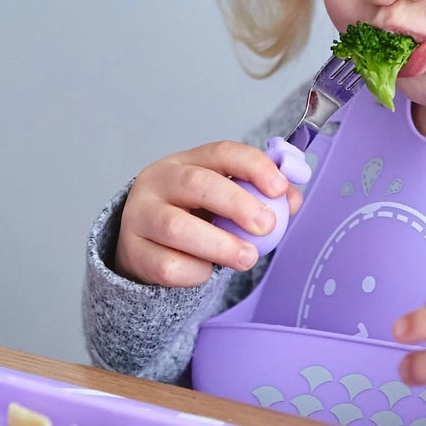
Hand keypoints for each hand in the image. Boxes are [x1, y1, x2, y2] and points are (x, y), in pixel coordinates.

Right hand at [114, 141, 302, 286]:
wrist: (147, 251)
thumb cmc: (194, 220)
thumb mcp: (224, 203)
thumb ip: (261, 198)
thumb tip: (292, 199)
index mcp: (186, 162)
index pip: (221, 152)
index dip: (254, 166)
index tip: (280, 188)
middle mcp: (158, 183)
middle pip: (196, 184)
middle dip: (237, 204)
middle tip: (267, 225)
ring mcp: (139, 217)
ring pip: (177, 227)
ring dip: (219, 244)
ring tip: (248, 258)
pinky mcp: (132, 253)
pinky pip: (168, 266)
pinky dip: (195, 272)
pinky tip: (206, 272)